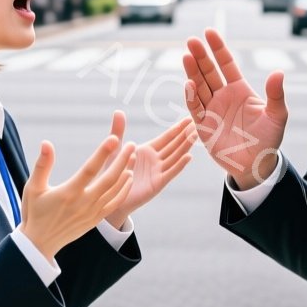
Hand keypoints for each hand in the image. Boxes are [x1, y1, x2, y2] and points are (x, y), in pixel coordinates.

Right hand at [18, 134, 135, 258]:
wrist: (40, 243)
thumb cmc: (34, 212)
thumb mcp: (33, 187)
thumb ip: (42, 165)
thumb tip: (46, 143)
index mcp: (69, 193)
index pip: (90, 169)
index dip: (103, 153)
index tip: (114, 139)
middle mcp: (83, 203)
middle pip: (109, 179)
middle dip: (122, 160)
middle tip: (131, 144)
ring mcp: (92, 212)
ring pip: (115, 190)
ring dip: (126, 172)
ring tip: (133, 156)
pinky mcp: (96, 219)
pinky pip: (115, 203)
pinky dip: (124, 190)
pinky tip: (129, 177)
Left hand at [102, 111, 194, 228]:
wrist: (108, 195)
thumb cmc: (111, 171)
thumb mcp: (115, 148)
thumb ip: (118, 130)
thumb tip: (118, 111)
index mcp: (148, 150)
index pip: (166, 137)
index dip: (177, 128)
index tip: (189, 119)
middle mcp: (155, 160)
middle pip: (174, 145)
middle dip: (185, 135)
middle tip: (198, 124)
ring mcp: (157, 172)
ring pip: (175, 157)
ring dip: (185, 146)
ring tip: (196, 135)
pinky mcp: (156, 184)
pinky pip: (170, 172)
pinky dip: (179, 165)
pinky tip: (188, 156)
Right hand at [182, 28, 287, 189]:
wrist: (257, 164)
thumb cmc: (268, 139)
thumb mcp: (277, 115)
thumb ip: (276, 94)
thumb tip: (278, 72)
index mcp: (239, 89)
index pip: (226, 64)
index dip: (218, 48)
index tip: (209, 32)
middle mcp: (223, 96)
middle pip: (208, 72)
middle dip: (200, 56)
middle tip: (191, 40)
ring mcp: (211, 110)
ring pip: (199, 86)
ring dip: (192, 72)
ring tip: (186, 56)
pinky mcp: (203, 126)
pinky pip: (195, 109)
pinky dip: (191, 97)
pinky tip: (189, 84)